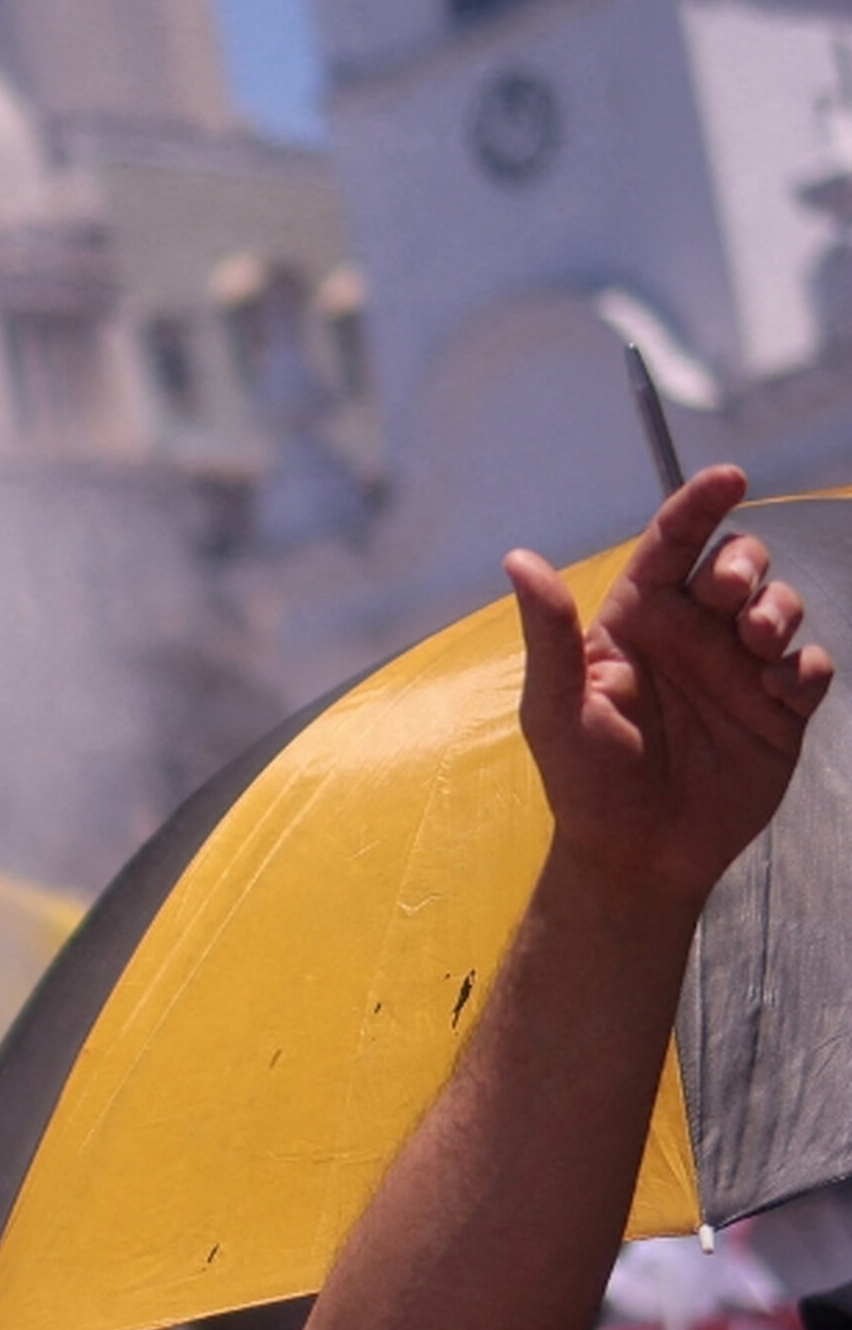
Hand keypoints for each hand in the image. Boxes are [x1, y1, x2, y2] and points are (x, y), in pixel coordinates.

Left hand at [510, 464, 831, 904]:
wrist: (637, 852)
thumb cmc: (584, 779)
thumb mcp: (556, 705)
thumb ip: (547, 633)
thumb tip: (518, 558)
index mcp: (637, 623)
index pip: (671, 545)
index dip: (699, 504)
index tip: (729, 476)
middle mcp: (691, 636)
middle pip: (737, 562)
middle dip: (744, 563)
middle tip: (728, 600)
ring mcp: (737, 670)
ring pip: (781, 604)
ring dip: (778, 610)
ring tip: (755, 646)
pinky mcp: (777, 708)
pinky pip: (810, 664)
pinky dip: (802, 667)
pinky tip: (776, 693)